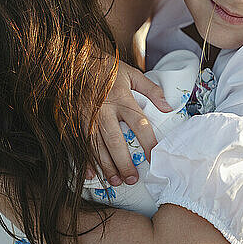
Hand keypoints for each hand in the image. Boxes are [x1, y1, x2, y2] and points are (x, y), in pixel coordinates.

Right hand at [86, 60, 171, 185]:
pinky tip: (91, 174)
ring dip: (106, 166)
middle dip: (124, 162)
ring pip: (97, 146)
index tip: (155, 157)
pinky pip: (80, 144)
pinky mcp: (74, 120)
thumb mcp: (132, 74)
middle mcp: (104, 110)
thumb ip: (152, 90)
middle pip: (115, 140)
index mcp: (122, 98)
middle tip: (132, 179)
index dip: (148, 142)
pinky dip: (85, 160)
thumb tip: (168, 107)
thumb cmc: (107, 68)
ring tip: (116, 181)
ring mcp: (87, 117)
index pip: (139, 124)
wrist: (75, 61)